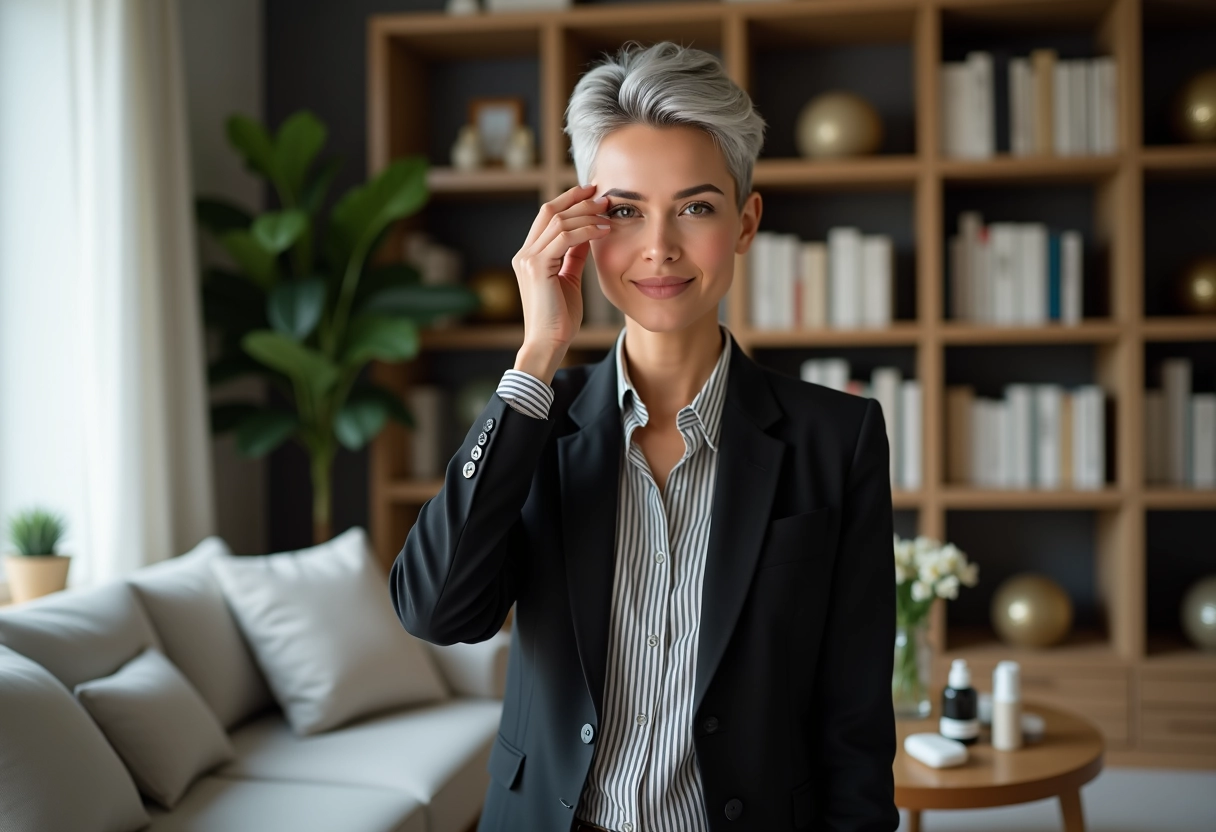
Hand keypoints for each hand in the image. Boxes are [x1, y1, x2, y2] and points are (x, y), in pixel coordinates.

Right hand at [510, 184, 609, 381]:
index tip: (593, 193)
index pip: (547, 217)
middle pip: (550, 211)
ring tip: (608, 214)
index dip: (569, 201)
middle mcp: (524, 253)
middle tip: (603, 195)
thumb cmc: (559, 319)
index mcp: (529, 255)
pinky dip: (586, 231)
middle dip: (578, 199)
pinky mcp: (537, 267)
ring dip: (586, 214)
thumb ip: (574, 256)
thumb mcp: (569, 280)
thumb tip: (588, 235)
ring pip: (558, 221)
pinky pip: (564, 238)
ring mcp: (528, 259)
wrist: (548, 343)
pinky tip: (603, 231)